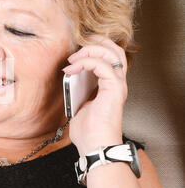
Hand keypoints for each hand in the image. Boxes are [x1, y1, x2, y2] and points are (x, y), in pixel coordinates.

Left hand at [62, 35, 127, 156]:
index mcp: (109, 85)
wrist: (94, 146)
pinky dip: (86, 62)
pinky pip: (103, 65)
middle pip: (115, 50)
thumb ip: (77, 89)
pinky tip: (72, 69)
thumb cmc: (88, 131)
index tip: (75, 49)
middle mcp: (117, 83)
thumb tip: (68, 76)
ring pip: (112, 53)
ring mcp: (117, 85)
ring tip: (73, 58)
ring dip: (89, 50)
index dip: (95, 47)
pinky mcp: (114, 89)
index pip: (110, 57)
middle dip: (97, 40)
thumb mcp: (78, 104)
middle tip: (79, 41)